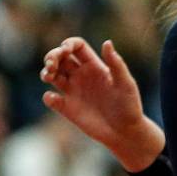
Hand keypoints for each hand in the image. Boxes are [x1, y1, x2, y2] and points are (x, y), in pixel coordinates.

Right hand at [41, 38, 163, 171]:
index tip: (64, 50)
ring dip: (46, 72)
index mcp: (94, 66)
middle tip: (51, 64)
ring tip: (48, 76)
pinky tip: (53, 98)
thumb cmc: (130, 106)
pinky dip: (48, 97)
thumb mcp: (125, 83)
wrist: (125, 133)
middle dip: (52, 56)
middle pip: (60, 58)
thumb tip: (107, 42)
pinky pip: (51, 99)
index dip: (68, 44)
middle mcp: (81, 76)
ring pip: (53, 75)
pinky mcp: (68, 109)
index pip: (76, 47)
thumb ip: (116, 64)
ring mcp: (73, 91)